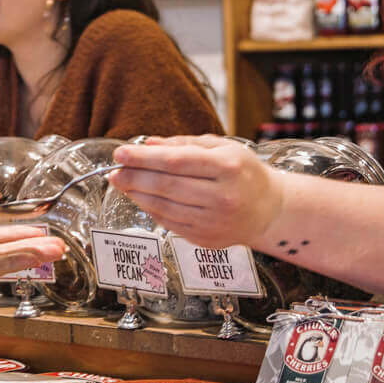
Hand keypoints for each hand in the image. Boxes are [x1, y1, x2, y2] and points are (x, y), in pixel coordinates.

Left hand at [108, 136, 284, 248]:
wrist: (270, 210)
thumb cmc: (244, 173)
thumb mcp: (223, 148)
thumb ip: (184, 144)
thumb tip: (148, 143)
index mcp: (227, 167)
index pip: (176, 161)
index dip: (143, 158)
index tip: (120, 153)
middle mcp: (222, 196)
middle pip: (166, 185)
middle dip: (133, 177)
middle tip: (114, 170)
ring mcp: (214, 221)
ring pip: (164, 207)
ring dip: (137, 194)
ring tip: (122, 183)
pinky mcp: (206, 239)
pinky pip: (169, 223)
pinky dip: (151, 209)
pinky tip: (141, 198)